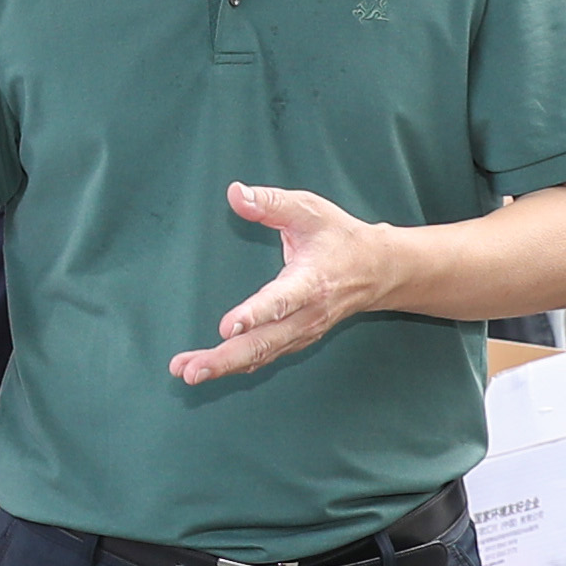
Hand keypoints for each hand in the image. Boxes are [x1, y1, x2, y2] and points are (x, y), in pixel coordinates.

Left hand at [174, 182, 406, 383]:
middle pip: (265, 342)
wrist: (377, 270)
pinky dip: (237, 366)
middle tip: (190, 370)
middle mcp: (308, 314)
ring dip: (225, 366)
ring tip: (187, 372)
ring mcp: (303, 332)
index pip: (281, 301)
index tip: (226, 327)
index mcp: (311, 281)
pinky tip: (209, 369)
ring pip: (262, 355)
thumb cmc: (339, 236)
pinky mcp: (297, 339)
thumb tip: (235, 193)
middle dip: (226, 358)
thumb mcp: (309, 210)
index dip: (254, 314)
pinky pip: (265, 357)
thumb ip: (271, 202)